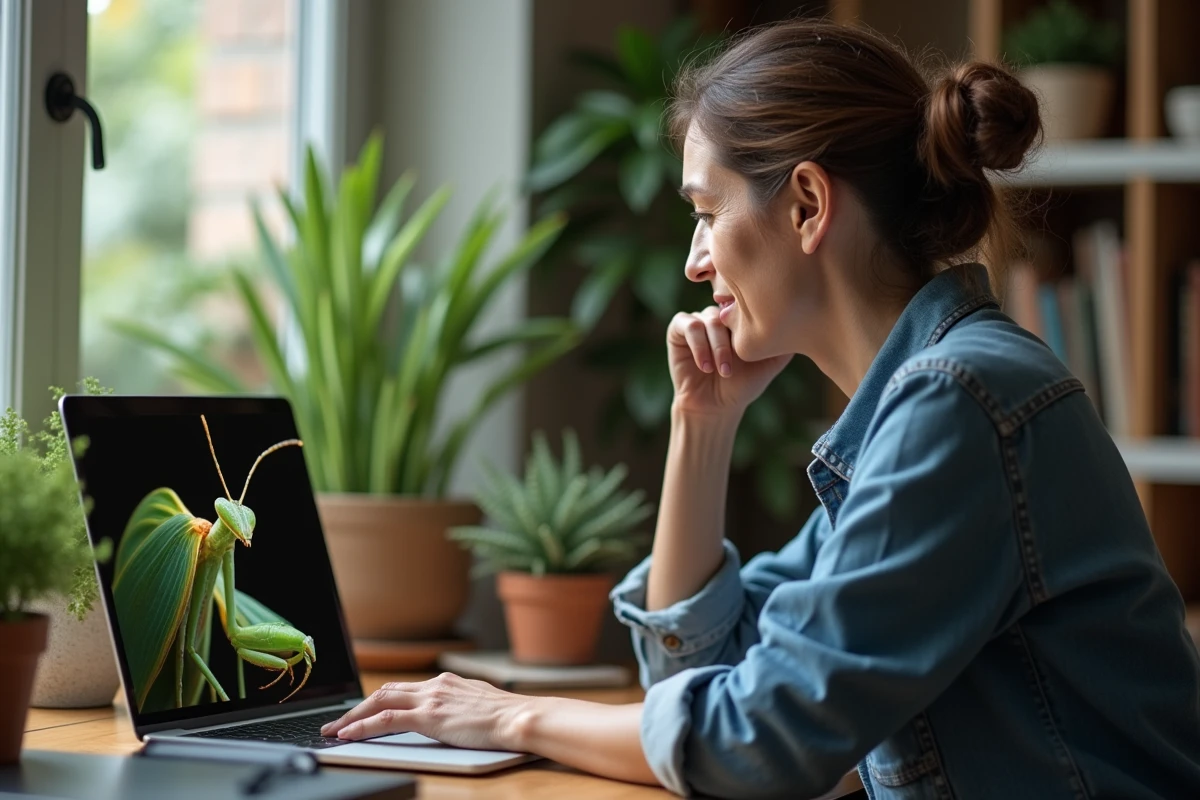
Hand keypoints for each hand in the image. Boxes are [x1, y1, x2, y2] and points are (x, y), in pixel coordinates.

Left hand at [320, 672, 531, 750]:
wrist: (519, 718)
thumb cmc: (507, 718)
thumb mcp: (479, 705)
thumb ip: (460, 705)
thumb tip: (454, 715)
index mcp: (447, 682)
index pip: (403, 689)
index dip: (379, 700)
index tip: (364, 711)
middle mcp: (435, 685)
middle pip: (386, 692)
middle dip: (358, 707)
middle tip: (338, 722)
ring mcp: (431, 698)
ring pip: (380, 702)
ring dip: (353, 716)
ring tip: (334, 730)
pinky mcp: (429, 716)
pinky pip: (386, 720)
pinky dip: (363, 726)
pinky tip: (349, 735)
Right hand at [667, 306, 791, 416]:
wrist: (716, 405)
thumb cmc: (743, 385)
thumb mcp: (771, 363)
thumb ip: (785, 343)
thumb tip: (807, 322)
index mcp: (741, 317)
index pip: (748, 303)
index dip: (751, 322)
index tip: (756, 349)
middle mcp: (720, 314)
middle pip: (729, 310)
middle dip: (734, 337)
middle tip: (738, 363)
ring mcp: (700, 318)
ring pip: (710, 319)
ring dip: (717, 347)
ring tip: (723, 371)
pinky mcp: (678, 328)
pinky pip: (689, 325)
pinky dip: (699, 346)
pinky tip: (706, 367)